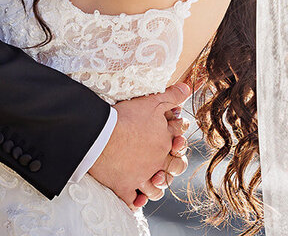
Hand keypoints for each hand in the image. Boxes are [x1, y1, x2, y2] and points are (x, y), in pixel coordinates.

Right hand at [87, 82, 191, 208]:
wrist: (99, 135)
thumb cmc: (124, 117)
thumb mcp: (151, 101)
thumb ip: (171, 95)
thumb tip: (188, 86)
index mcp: (163, 141)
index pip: (177, 139)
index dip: (178, 135)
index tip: (175, 134)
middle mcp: (156, 161)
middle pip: (173, 167)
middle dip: (174, 165)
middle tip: (167, 160)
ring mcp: (141, 176)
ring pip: (156, 188)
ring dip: (156, 186)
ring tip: (153, 182)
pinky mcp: (124, 186)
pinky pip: (132, 200)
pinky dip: (135, 201)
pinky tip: (135, 200)